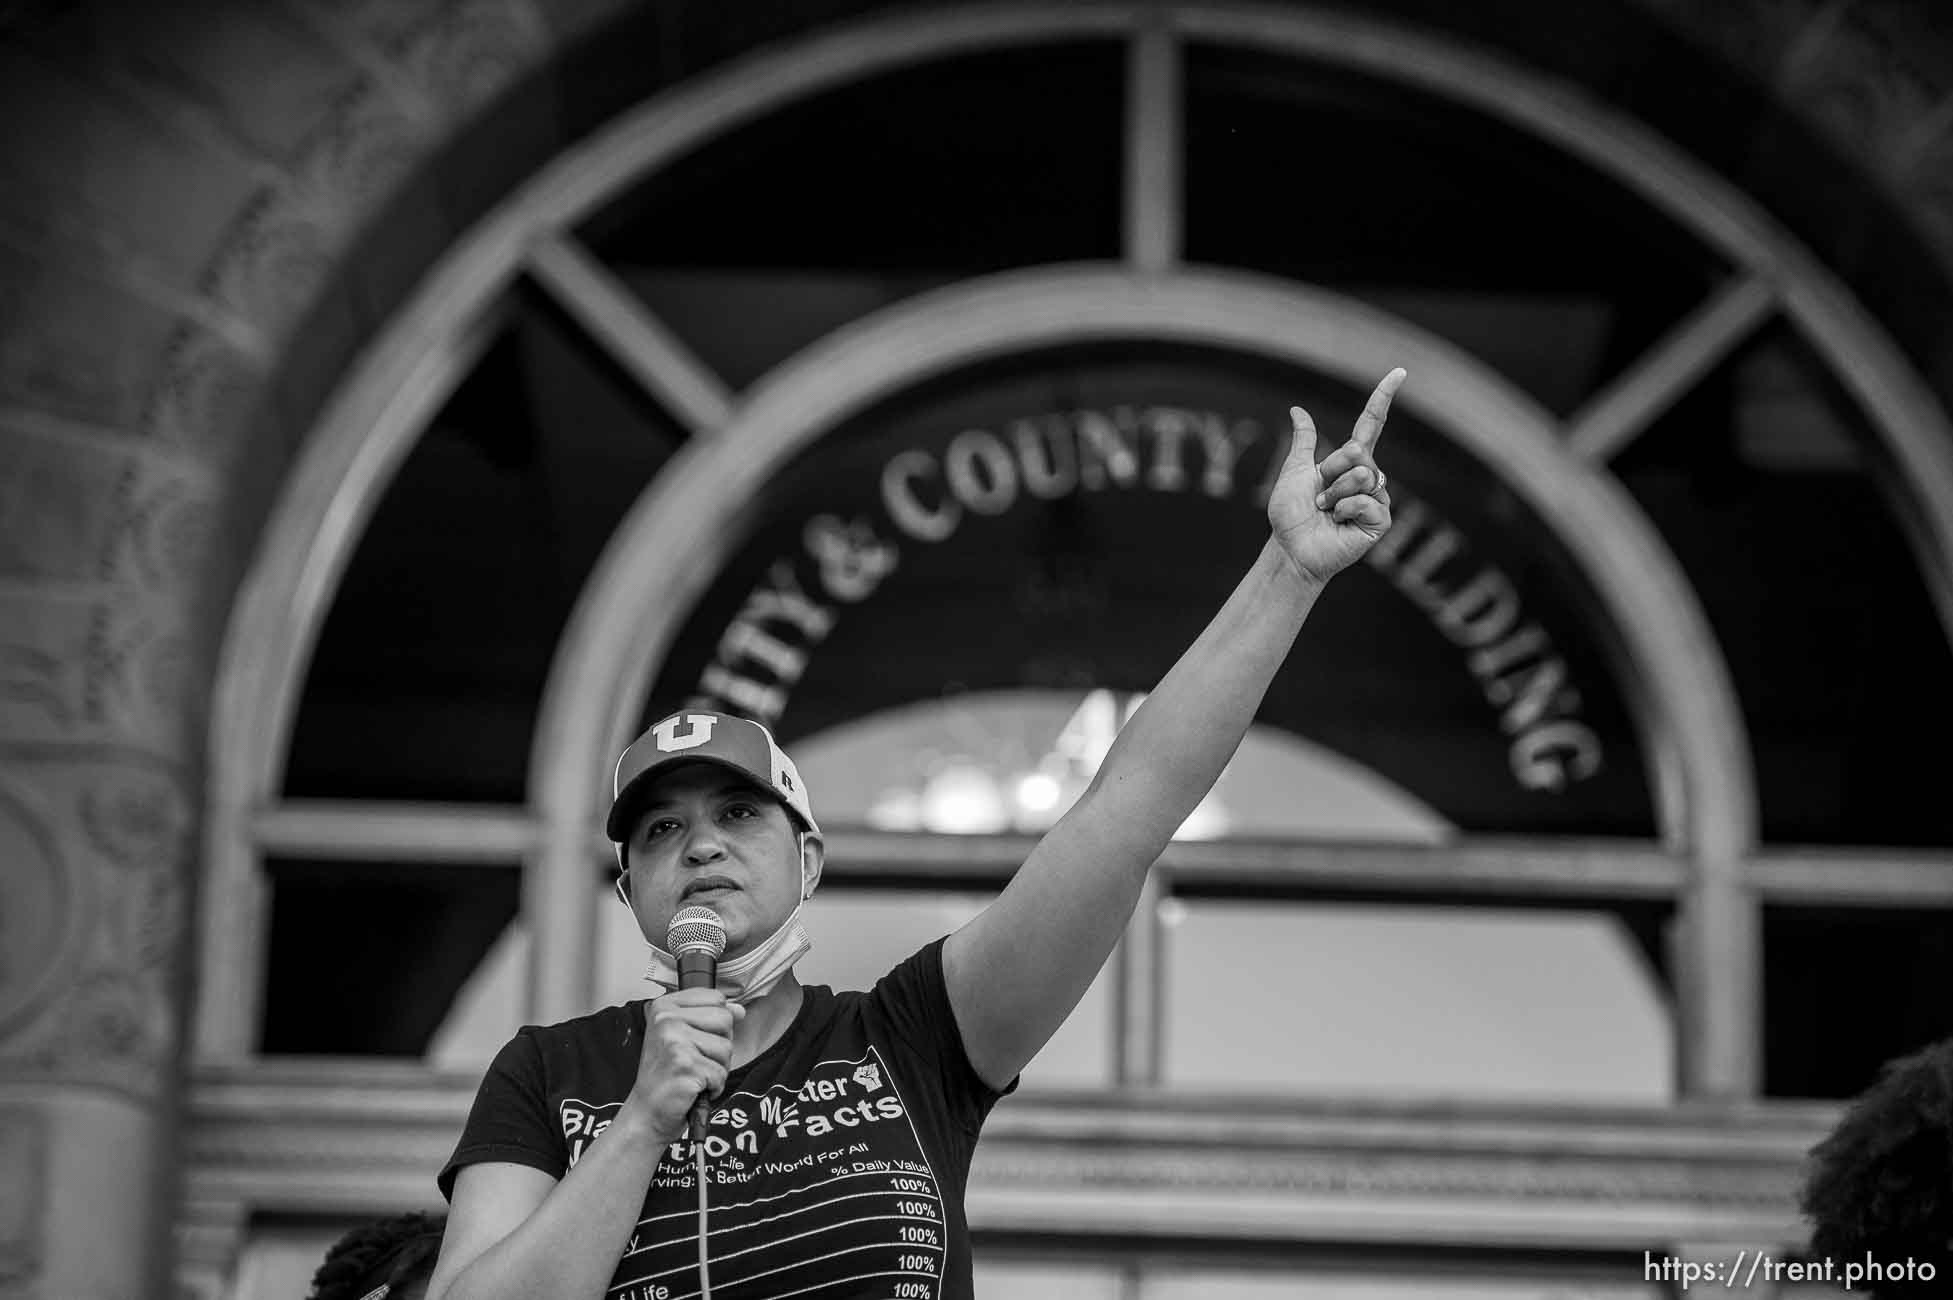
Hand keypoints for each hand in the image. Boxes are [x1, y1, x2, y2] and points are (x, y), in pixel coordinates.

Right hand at [628, 988, 744, 1141]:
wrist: (647, 1111)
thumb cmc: (665, 1075)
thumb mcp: (683, 1037)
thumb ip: (711, 1018)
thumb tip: (739, 1010)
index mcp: (664, 1007)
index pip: (716, 998)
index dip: (717, 1023)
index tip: (696, 1039)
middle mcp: (666, 1020)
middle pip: (725, 1019)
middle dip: (719, 1046)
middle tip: (695, 1060)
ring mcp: (675, 1042)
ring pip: (726, 1047)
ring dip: (717, 1068)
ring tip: (693, 1074)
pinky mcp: (686, 1065)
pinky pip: (721, 1073)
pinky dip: (713, 1086)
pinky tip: (693, 1088)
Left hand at [1268, 368, 1403, 584]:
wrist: (1291, 548)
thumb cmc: (1290, 515)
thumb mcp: (1294, 471)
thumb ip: (1304, 441)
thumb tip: (1298, 409)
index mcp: (1348, 462)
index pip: (1371, 424)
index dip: (1383, 398)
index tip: (1399, 372)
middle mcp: (1367, 476)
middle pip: (1358, 452)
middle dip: (1331, 472)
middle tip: (1318, 496)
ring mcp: (1376, 497)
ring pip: (1362, 475)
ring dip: (1334, 493)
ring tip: (1325, 510)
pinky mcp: (1380, 520)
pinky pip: (1368, 500)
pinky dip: (1345, 509)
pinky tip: (1338, 522)